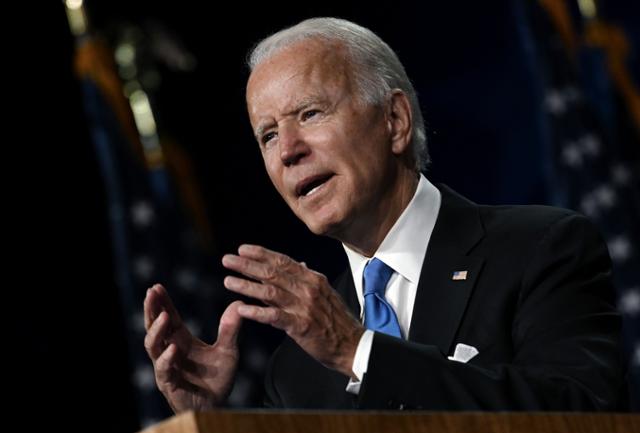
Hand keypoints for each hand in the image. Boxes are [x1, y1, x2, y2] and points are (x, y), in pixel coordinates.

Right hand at [143, 284, 242, 411]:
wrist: (217, 405)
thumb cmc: (217, 378)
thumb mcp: (228, 351)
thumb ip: (230, 329)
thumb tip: (238, 303)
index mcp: (181, 340)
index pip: (168, 317)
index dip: (162, 302)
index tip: (156, 286)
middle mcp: (170, 350)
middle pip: (155, 326)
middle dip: (152, 310)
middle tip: (151, 292)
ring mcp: (166, 367)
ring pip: (153, 346)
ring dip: (157, 330)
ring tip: (164, 315)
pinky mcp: (169, 383)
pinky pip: (164, 369)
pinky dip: (167, 358)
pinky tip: (173, 349)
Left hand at [222, 244, 363, 377]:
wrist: (352, 345)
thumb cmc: (336, 320)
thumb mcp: (324, 293)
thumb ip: (307, 279)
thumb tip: (299, 263)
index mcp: (313, 278)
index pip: (283, 261)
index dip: (261, 254)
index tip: (242, 249)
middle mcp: (308, 288)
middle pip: (272, 273)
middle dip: (247, 265)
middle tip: (227, 260)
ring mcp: (304, 306)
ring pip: (270, 292)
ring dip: (246, 286)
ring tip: (228, 281)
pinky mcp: (301, 326)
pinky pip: (274, 316)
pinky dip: (256, 312)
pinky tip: (241, 309)